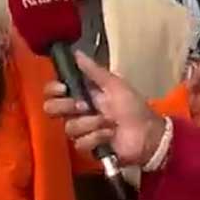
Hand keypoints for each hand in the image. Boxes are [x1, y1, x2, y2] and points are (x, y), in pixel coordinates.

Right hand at [43, 53, 166, 165]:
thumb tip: (76, 53)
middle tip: (84, 107)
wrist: (147, 133)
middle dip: (65, 107)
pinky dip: (97, 138)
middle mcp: (78, 111)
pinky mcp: (88, 147)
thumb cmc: (133, 106)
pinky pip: (80, 143)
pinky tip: (110, 135)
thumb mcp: (115, 85)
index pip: (55, 91)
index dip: (53, 89)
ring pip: (68, 127)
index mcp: (83, 94)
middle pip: (52, 109)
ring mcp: (83, 130)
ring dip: (90, 123)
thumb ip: (94, 70)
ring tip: (107, 123)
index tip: (63, 88)